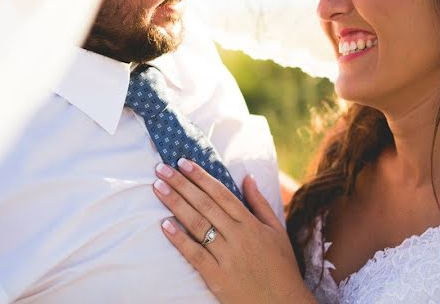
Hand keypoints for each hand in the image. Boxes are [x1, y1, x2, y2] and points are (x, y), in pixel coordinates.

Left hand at [153, 158, 315, 303]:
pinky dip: (179, 239)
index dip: (201, 177)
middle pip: (204, 204)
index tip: (183, 162)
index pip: (221, 194)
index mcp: (251, 224)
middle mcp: (238, 236)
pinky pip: (195, 254)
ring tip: (158, 188)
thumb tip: (247, 177)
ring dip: (175, 204)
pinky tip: (164, 225)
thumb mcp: (277, 231)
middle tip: (161, 169)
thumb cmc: (281, 267)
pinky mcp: (217, 277)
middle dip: (181, 184)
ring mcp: (227, 257)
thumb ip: (260, 203)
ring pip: (197, 225)